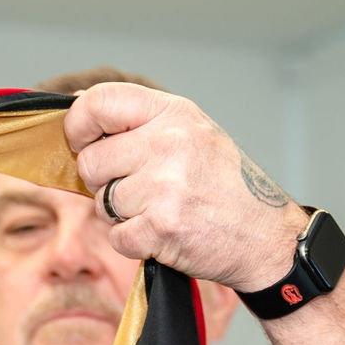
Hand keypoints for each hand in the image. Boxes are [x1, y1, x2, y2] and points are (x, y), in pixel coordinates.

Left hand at [64, 84, 308, 292]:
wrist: (268, 237)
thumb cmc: (228, 186)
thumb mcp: (194, 133)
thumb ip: (140, 120)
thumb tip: (77, 104)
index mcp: (175, 114)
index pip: (99, 102)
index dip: (78, 125)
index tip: (80, 142)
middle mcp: (170, 144)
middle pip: (92, 161)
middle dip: (102, 182)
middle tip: (136, 189)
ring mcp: (166, 187)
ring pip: (102, 203)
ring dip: (122, 215)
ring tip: (160, 211)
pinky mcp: (162, 228)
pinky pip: (117, 237)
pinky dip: (134, 242)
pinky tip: (163, 234)